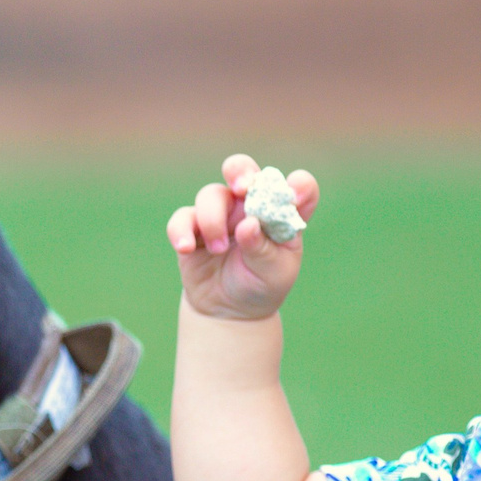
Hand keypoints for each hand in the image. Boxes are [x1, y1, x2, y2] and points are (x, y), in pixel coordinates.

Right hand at [166, 155, 317, 320]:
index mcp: (280, 214)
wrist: (229, 310)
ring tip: (219, 249)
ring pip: (210, 195)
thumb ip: (263, 248)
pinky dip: (181, 230)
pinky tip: (186, 248)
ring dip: (212, 219)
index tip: (293, 195)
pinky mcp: (193, 227)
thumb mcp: (273, 273)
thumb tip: (248, 225)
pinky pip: (182, 218)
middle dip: (240, 171)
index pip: (298, 188)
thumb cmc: (261, 285)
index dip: (299, 185)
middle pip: (243, 170)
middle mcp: (251, 206)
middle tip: (242, 188)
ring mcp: (220, 213)